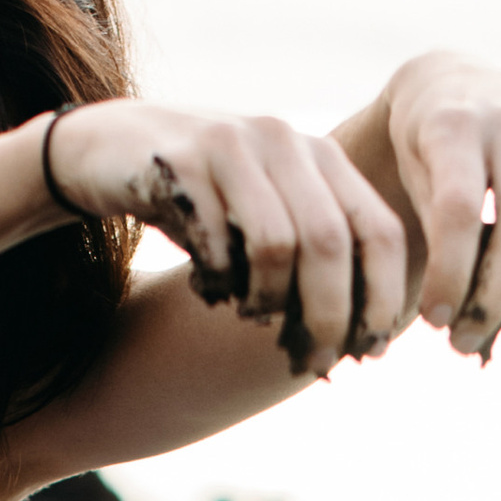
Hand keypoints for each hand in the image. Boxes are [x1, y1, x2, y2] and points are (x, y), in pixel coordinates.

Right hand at [45, 99, 409, 375]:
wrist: (117, 149)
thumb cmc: (208, 202)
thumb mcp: (273, 218)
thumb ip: (319, 262)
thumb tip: (367, 345)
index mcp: (322, 156)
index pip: (380, 231)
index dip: (383, 298)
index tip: (370, 352)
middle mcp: (285, 140)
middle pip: (330, 243)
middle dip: (327, 316)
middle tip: (313, 360)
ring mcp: (233, 143)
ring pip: (276, 244)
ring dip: (266, 301)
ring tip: (250, 313)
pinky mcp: (181, 159)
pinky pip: (216, 241)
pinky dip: (218, 281)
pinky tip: (208, 288)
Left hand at [373, 52, 500, 358]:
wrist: (463, 82)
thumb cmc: (421, 140)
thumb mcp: (407, 169)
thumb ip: (427, 227)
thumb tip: (445, 314)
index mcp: (458, 122)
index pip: (461, 211)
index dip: (449, 274)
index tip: (431, 318)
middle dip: (489, 300)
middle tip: (458, 342)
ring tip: (480, 333)